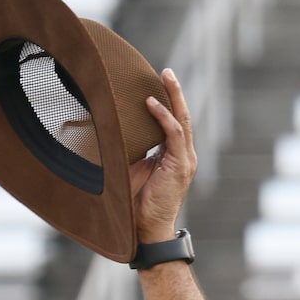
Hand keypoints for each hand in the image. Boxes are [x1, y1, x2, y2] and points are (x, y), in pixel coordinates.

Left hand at [130, 69, 196, 244]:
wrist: (147, 228)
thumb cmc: (137, 202)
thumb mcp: (135, 168)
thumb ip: (133, 148)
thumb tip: (114, 128)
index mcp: (175, 157)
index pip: (175, 124)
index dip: (169, 103)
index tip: (158, 84)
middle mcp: (184, 156)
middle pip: (183, 116)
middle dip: (176, 92)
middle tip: (166, 71)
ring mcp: (185, 160)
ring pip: (182, 120)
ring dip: (174, 96)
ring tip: (165, 76)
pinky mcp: (181, 165)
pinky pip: (174, 133)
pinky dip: (163, 116)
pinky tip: (151, 103)